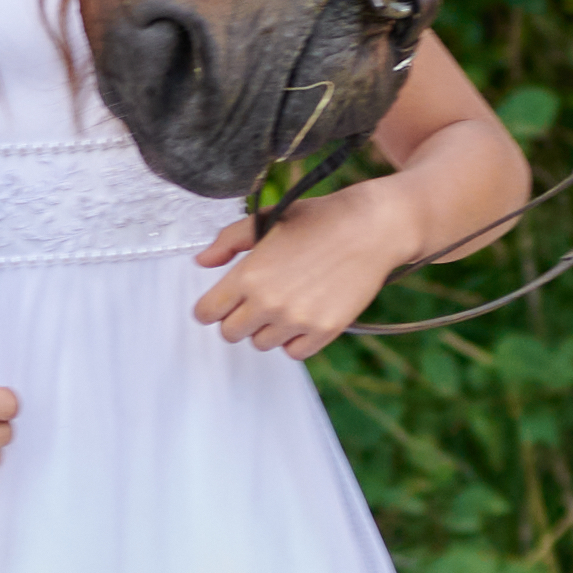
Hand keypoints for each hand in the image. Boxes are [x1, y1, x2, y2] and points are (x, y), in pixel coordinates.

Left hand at [189, 193, 413, 357]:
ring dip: (267, 328)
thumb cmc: (319, 219)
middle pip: (230, 334)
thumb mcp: (268, 219)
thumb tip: (202, 261)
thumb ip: (229, 241)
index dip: (211, 307)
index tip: (221, 303)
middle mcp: (268, 302)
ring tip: (285, 303)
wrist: (370, 228)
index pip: (206, 313)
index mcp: (248, 275)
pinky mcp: (323, 331)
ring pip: (261, 344)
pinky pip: (294, 353)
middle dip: (237, 318)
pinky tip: (303, 315)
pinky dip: (295, 340)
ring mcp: (296, 320)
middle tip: (256, 301)